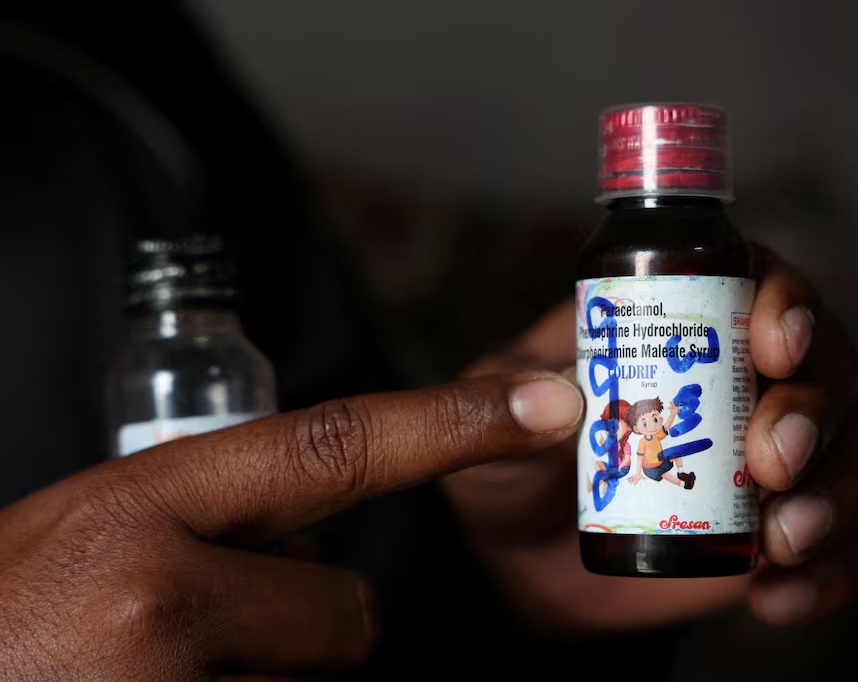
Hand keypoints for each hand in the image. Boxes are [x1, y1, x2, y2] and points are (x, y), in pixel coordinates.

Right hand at [0, 373, 582, 676]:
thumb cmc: (7, 611)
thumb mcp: (91, 528)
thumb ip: (212, 515)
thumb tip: (321, 545)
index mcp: (140, 502)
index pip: (332, 444)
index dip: (452, 422)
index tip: (548, 404)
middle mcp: (163, 593)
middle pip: (352, 612)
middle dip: (309, 625)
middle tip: (203, 631)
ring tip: (163, 672)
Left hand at [444, 246, 857, 630]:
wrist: (514, 560)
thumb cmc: (505, 466)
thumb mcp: (481, 425)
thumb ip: (496, 406)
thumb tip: (558, 402)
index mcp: (672, 330)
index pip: (758, 283)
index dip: (788, 300)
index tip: (774, 345)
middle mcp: (737, 383)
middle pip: (829, 363)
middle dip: (813, 407)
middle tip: (769, 461)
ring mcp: (766, 461)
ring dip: (846, 487)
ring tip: (785, 539)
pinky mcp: (778, 533)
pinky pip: (853, 541)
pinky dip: (842, 567)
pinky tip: (777, 597)